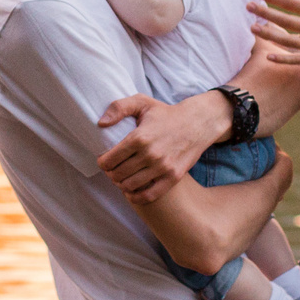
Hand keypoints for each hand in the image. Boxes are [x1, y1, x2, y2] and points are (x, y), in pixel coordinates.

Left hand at [97, 90, 226, 202]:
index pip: (109, 160)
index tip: (105, 160)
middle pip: (118, 174)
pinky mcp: (173, 177)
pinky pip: (149, 195)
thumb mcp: (142, 102)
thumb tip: (101, 123)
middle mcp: (150, 154)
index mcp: (139, 138)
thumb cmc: (166, 114)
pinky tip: (132, 191)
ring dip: (121, 184)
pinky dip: (136, 197)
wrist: (198, 123)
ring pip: (130, 186)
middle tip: (113, 169)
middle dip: (111, 173)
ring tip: (122, 177)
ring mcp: (163, 167)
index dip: (102, 162)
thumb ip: (118, 108)